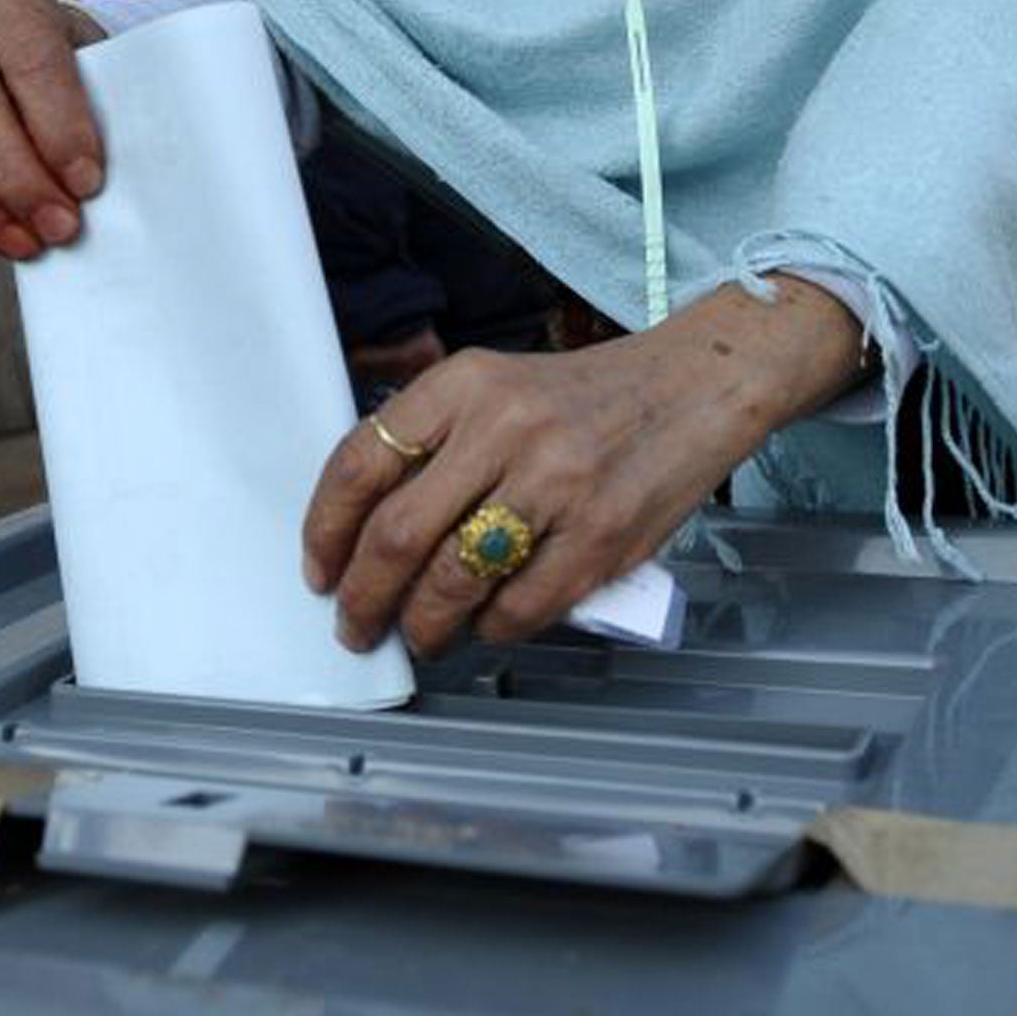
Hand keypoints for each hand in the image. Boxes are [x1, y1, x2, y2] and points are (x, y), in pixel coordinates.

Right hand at [0, 0, 105, 261]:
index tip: (88, 182)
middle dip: (21, 180)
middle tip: (62, 226)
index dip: (59, 128)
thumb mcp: (96, 65)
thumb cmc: (71, 66)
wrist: (21, 53)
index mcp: (8, 1)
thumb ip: (102, 108)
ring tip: (27, 242)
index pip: (32, 63)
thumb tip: (105, 181)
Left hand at [302, 275, 862, 656]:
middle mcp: (505, 425)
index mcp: (466, 381)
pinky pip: (521, 607)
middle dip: (363, 598)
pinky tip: (489, 623)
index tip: (320, 570)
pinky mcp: (601, 535)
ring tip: (420, 634)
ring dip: (422, 625)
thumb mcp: (501, 386)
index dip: (326, 530)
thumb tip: (365, 533)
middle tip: (356, 626)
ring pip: (453, 581)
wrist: (696, 385)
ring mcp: (557, 482)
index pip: (362, 462)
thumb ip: (439, 441)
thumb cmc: (589, 397)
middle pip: (397, 534)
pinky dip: (493, 628)